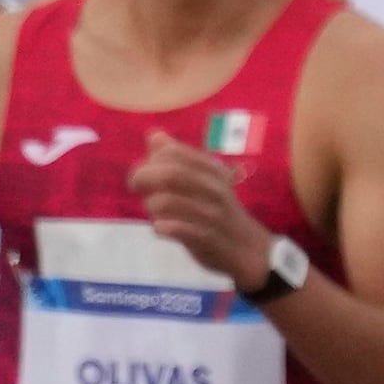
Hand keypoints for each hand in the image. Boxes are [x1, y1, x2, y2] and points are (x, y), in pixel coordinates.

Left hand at [129, 135, 277, 292]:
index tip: (144, 170)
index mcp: (211, 170)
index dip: (151, 159)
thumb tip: (154, 136)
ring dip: (151, 205)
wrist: (248, 248)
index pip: (173, 152)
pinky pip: (175, 228)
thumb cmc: (219, 210)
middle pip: (169, 174)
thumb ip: (178, 158)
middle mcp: (213, 188)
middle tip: (135, 187)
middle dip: (143, 178)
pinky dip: (161, 227)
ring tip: (154, 212)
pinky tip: (161, 228)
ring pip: (166, 201)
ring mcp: (210, 214)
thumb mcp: (204, 179)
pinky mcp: (206, 238)